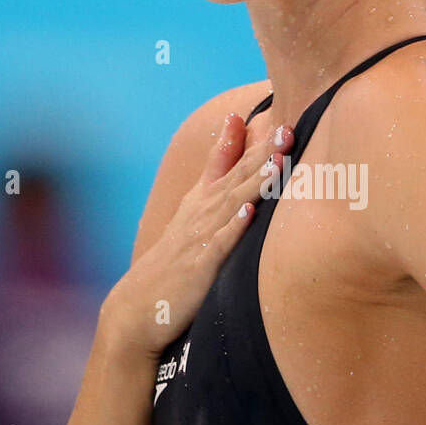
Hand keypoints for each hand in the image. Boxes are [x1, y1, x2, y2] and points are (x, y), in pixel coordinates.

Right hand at [105, 114, 293, 358]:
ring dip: (254, 183)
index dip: (253, 143)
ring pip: (231, 206)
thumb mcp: (193, 208)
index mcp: (203, 200)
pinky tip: (248, 213)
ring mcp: (200, 240)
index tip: (278, 118)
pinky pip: (218, 246)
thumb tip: (234, 125)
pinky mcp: (199, 268)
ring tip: (276, 163)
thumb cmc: (174, 257)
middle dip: (262, 154)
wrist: (138, 306)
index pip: (230, 165)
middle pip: (236, 179)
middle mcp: (202, 214)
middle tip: (287, 130)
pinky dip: (232, 229)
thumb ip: (216, 167)